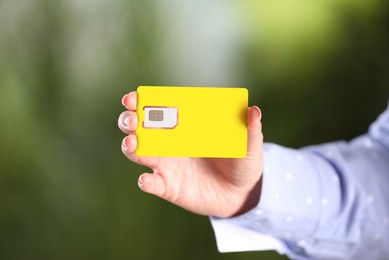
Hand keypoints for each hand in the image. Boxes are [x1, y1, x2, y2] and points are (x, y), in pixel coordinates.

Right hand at [118, 91, 263, 217]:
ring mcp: (167, 165)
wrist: (241, 194)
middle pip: (140, 128)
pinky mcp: (168, 187)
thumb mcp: (249, 146)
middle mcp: (170, 143)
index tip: (133, 98)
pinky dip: (146, 182)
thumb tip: (253, 110)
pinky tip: (147, 179)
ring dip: (130, 147)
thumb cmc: (242, 163)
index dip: (141, 102)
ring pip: (139, 153)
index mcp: (185, 126)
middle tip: (132, 119)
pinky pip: (151, 184)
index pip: (159, 109)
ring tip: (131, 143)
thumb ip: (250, 130)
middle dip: (129, 121)